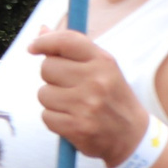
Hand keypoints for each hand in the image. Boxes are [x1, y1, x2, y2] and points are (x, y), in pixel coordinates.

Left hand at [32, 26, 151, 163]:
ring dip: (52, 101)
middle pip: (47, 67)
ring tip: (74, 106)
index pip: (66, 40)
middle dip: (51, 77)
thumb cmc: (111, 96)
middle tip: (69, 87)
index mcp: (104, 62)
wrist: (134, 137)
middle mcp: (97, 81)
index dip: (44, 41)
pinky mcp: (78, 127)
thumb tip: (42, 30)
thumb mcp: (102, 68)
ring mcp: (87, 105)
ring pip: (43, 93)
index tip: (33, 47)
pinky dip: (54, 119)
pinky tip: (73, 120)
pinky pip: (46, 116)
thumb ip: (72, 48)